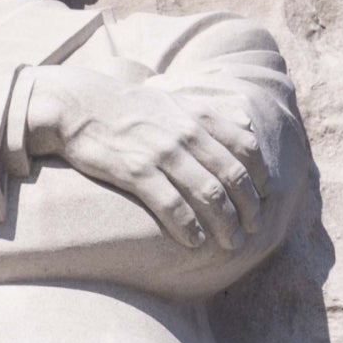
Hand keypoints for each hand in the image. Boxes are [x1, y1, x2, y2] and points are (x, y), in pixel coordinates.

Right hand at [25, 67, 269, 252]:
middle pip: (231, 175)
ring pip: (207, 193)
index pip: (244, 148)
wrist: (79, 106)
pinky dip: (188, 226)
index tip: (263, 199)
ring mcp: (162, 152)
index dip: (259, 177)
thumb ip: (212, 113)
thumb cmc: (128, 108)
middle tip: (252, 230)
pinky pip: (171, 204)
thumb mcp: (175, 99)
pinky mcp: (136, 171)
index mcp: (198, 116)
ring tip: (230, 243)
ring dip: (224, 223)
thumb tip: (248, 125)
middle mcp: (186, 133)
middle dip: (247, 207)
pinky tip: (195, 242)